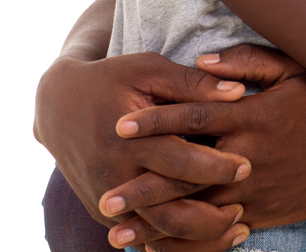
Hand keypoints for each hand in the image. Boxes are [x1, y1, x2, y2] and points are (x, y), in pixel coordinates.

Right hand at [34, 51, 251, 249]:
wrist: (58, 105)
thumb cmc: (112, 79)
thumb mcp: (150, 70)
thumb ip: (192, 84)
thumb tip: (237, 94)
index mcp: (127, 140)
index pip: (177, 163)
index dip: (214, 168)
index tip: (247, 166)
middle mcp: (114, 177)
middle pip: (167, 210)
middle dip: (210, 215)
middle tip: (245, 209)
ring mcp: (105, 200)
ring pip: (156, 234)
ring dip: (198, 239)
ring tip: (237, 230)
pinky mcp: (104, 213)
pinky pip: (143, 237)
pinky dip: (176, 243)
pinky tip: (208, 240)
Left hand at [106, 45, 305, 246]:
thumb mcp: (294, 68)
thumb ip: (247, 62)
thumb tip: (201, 61)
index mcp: (251, 115)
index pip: (193, 116)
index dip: (155, 121)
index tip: (119, 124)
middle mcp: (249, 155)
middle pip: (186, 172)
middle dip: (142, 186)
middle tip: (104, 197)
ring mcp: (256, 189)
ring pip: (197, 210)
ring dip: (156, 223)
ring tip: (118, 233)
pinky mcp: (265, 212)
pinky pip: (220, 232)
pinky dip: (188, 241)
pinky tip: (161, 248)